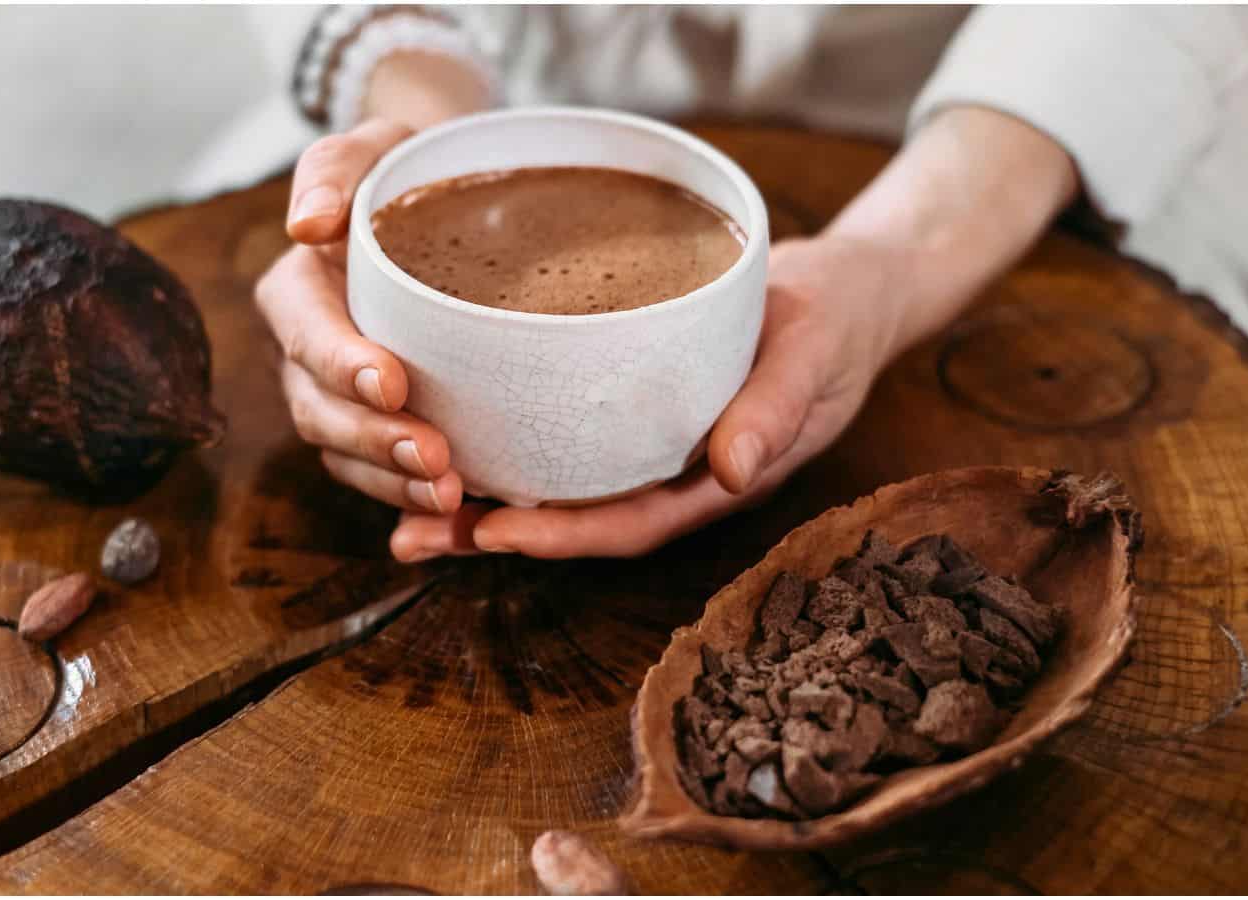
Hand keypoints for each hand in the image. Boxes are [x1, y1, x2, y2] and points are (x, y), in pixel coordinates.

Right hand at [255, 119, 465, 515]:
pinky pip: (384, 480)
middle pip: (321, 412)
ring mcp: (340, 402)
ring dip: (394, 483)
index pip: (306, 334)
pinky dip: (413, 503)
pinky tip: (459, 516)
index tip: (392, 381)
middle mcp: (308, 357)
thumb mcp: (375, 148)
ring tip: (450, 495)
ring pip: (348, 458)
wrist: (450, 212)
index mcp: (298, 294)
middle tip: (434, 460)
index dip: (341, 363)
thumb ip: (335, 170)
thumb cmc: (409, 174)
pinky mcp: (380, 431)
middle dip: (373, 441)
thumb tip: (306, 224)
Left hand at [390, 236, 906, 559]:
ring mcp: (648, 444)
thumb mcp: (814, 353)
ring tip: (400, 505)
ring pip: (557, 485)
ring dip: (482, 500)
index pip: (630, 523)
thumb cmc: (835, 321)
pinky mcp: (629, 404)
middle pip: (574, 518)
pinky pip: (561, 437)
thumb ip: (777, 407)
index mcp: (714, 477)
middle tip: (410, 535)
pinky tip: (445, 431)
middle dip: (494, 533)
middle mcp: (671, 473)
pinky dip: (506, 443)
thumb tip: (735, 470)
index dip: (562, 535)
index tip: (494, 530)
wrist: (847, 291)